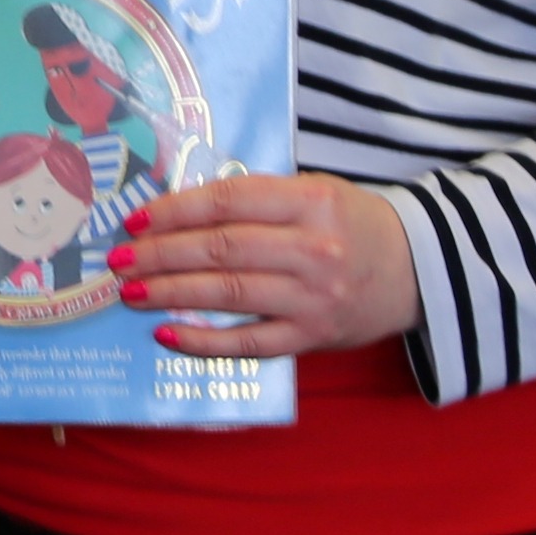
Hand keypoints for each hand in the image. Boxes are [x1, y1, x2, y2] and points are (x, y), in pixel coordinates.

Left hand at [107, 171, 420, 358]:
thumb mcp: (315, 192)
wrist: (416, 270)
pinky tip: (167, 334)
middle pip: (221, 249)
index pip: (227, 202)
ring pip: (228, 294)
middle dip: (160, 254)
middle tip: (119, 259)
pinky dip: (205, 340)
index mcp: (311, 201)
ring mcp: (313, 297)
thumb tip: (180, 210)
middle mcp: (314, 249)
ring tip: (131, 291)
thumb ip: (257, 199)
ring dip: (171, 293)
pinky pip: (249, 342)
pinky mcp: (313, 336)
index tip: (135, 219)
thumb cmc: (351, 224)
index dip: (175, 210)